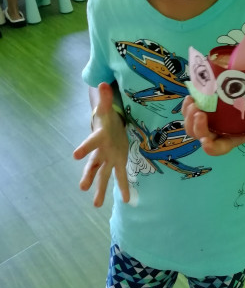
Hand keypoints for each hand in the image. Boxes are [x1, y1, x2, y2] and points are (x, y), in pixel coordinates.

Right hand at [73, 82, 129, 206]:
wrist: (109, 126)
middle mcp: (101, 152)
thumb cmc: (106, 118)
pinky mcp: (118, 162)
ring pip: (103, 176)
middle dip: (88, 175)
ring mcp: (108, 159)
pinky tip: (128, 199)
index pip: (90, 142)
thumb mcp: (106, 108)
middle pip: (93, 165)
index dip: (84, 148)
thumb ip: (105, 98)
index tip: (74, 155)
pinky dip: (124, 188)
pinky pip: (120, 177)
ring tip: (96, 205)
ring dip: (100, 189)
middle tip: (82, 187)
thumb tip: (103, 83)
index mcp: (98, 138)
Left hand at [182, 96, 244, 156]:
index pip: (215, 149)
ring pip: (189, 125)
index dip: (209, 147)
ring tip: (193, 103)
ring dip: (188, 115)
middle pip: (197, 135)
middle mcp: (211, 135)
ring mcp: (203, 124)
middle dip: (196, 125)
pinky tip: (190, 98)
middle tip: (199, 112)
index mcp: (224, 142)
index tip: (205, 141)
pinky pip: (187, 112)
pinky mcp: (198, 113)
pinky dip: (186, 106)